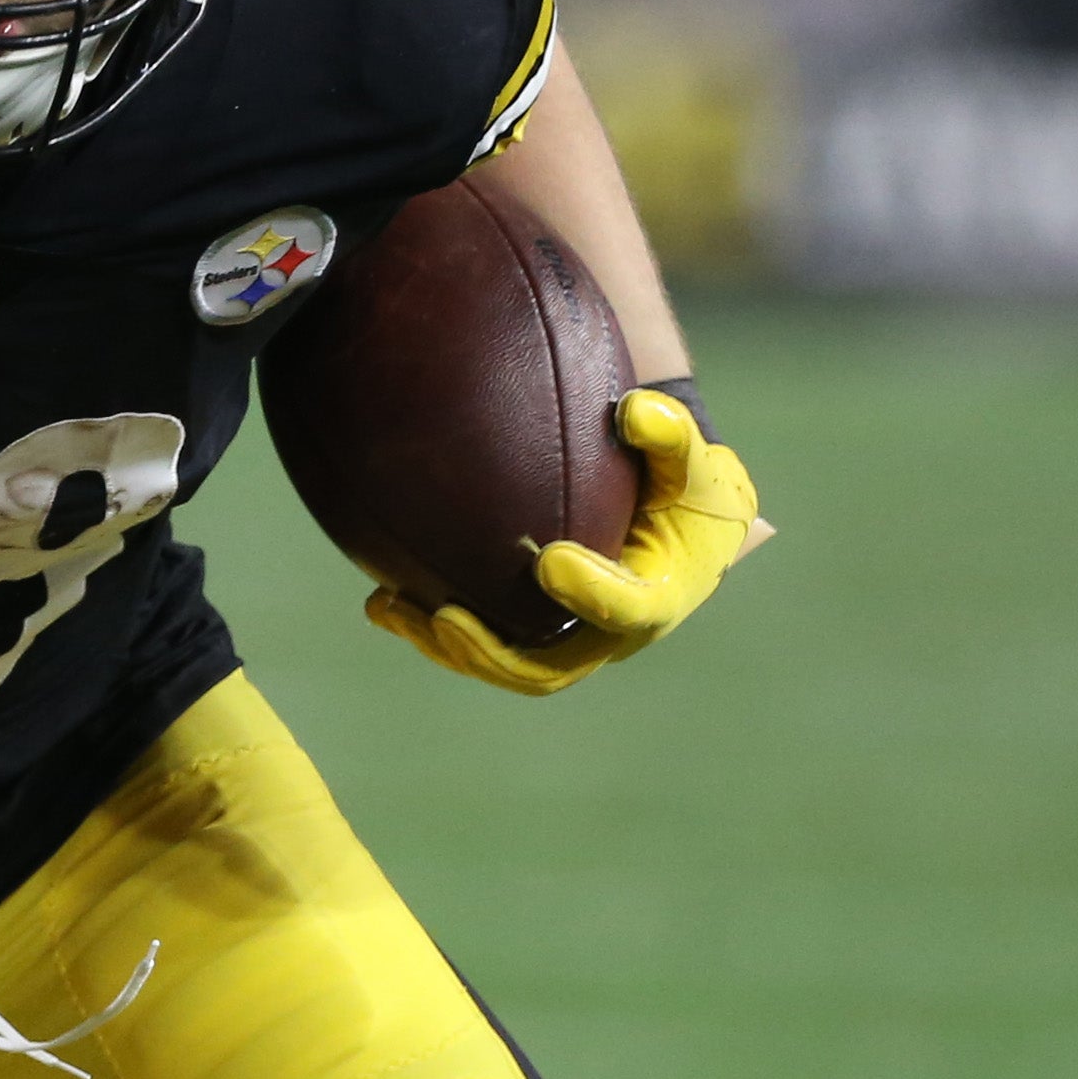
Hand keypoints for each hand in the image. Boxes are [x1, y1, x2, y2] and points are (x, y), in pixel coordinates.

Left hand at [369, 388, 768, 696]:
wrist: (682, 526)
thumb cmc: (688, 489)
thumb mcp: (695, 462)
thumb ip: (671, 437)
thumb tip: (635, 410)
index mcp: (661, 599)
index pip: (629, 609)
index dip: (591, 593)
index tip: (549, 560)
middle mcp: (611, 637)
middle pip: (551, 668)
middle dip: (494, 651)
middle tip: (446, 617)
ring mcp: (569, 642)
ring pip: (503, 666)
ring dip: (444, 647)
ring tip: (390, 609)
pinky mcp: (532, 634)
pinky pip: (482, 644)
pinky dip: (431, 630)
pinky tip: (382, 599)